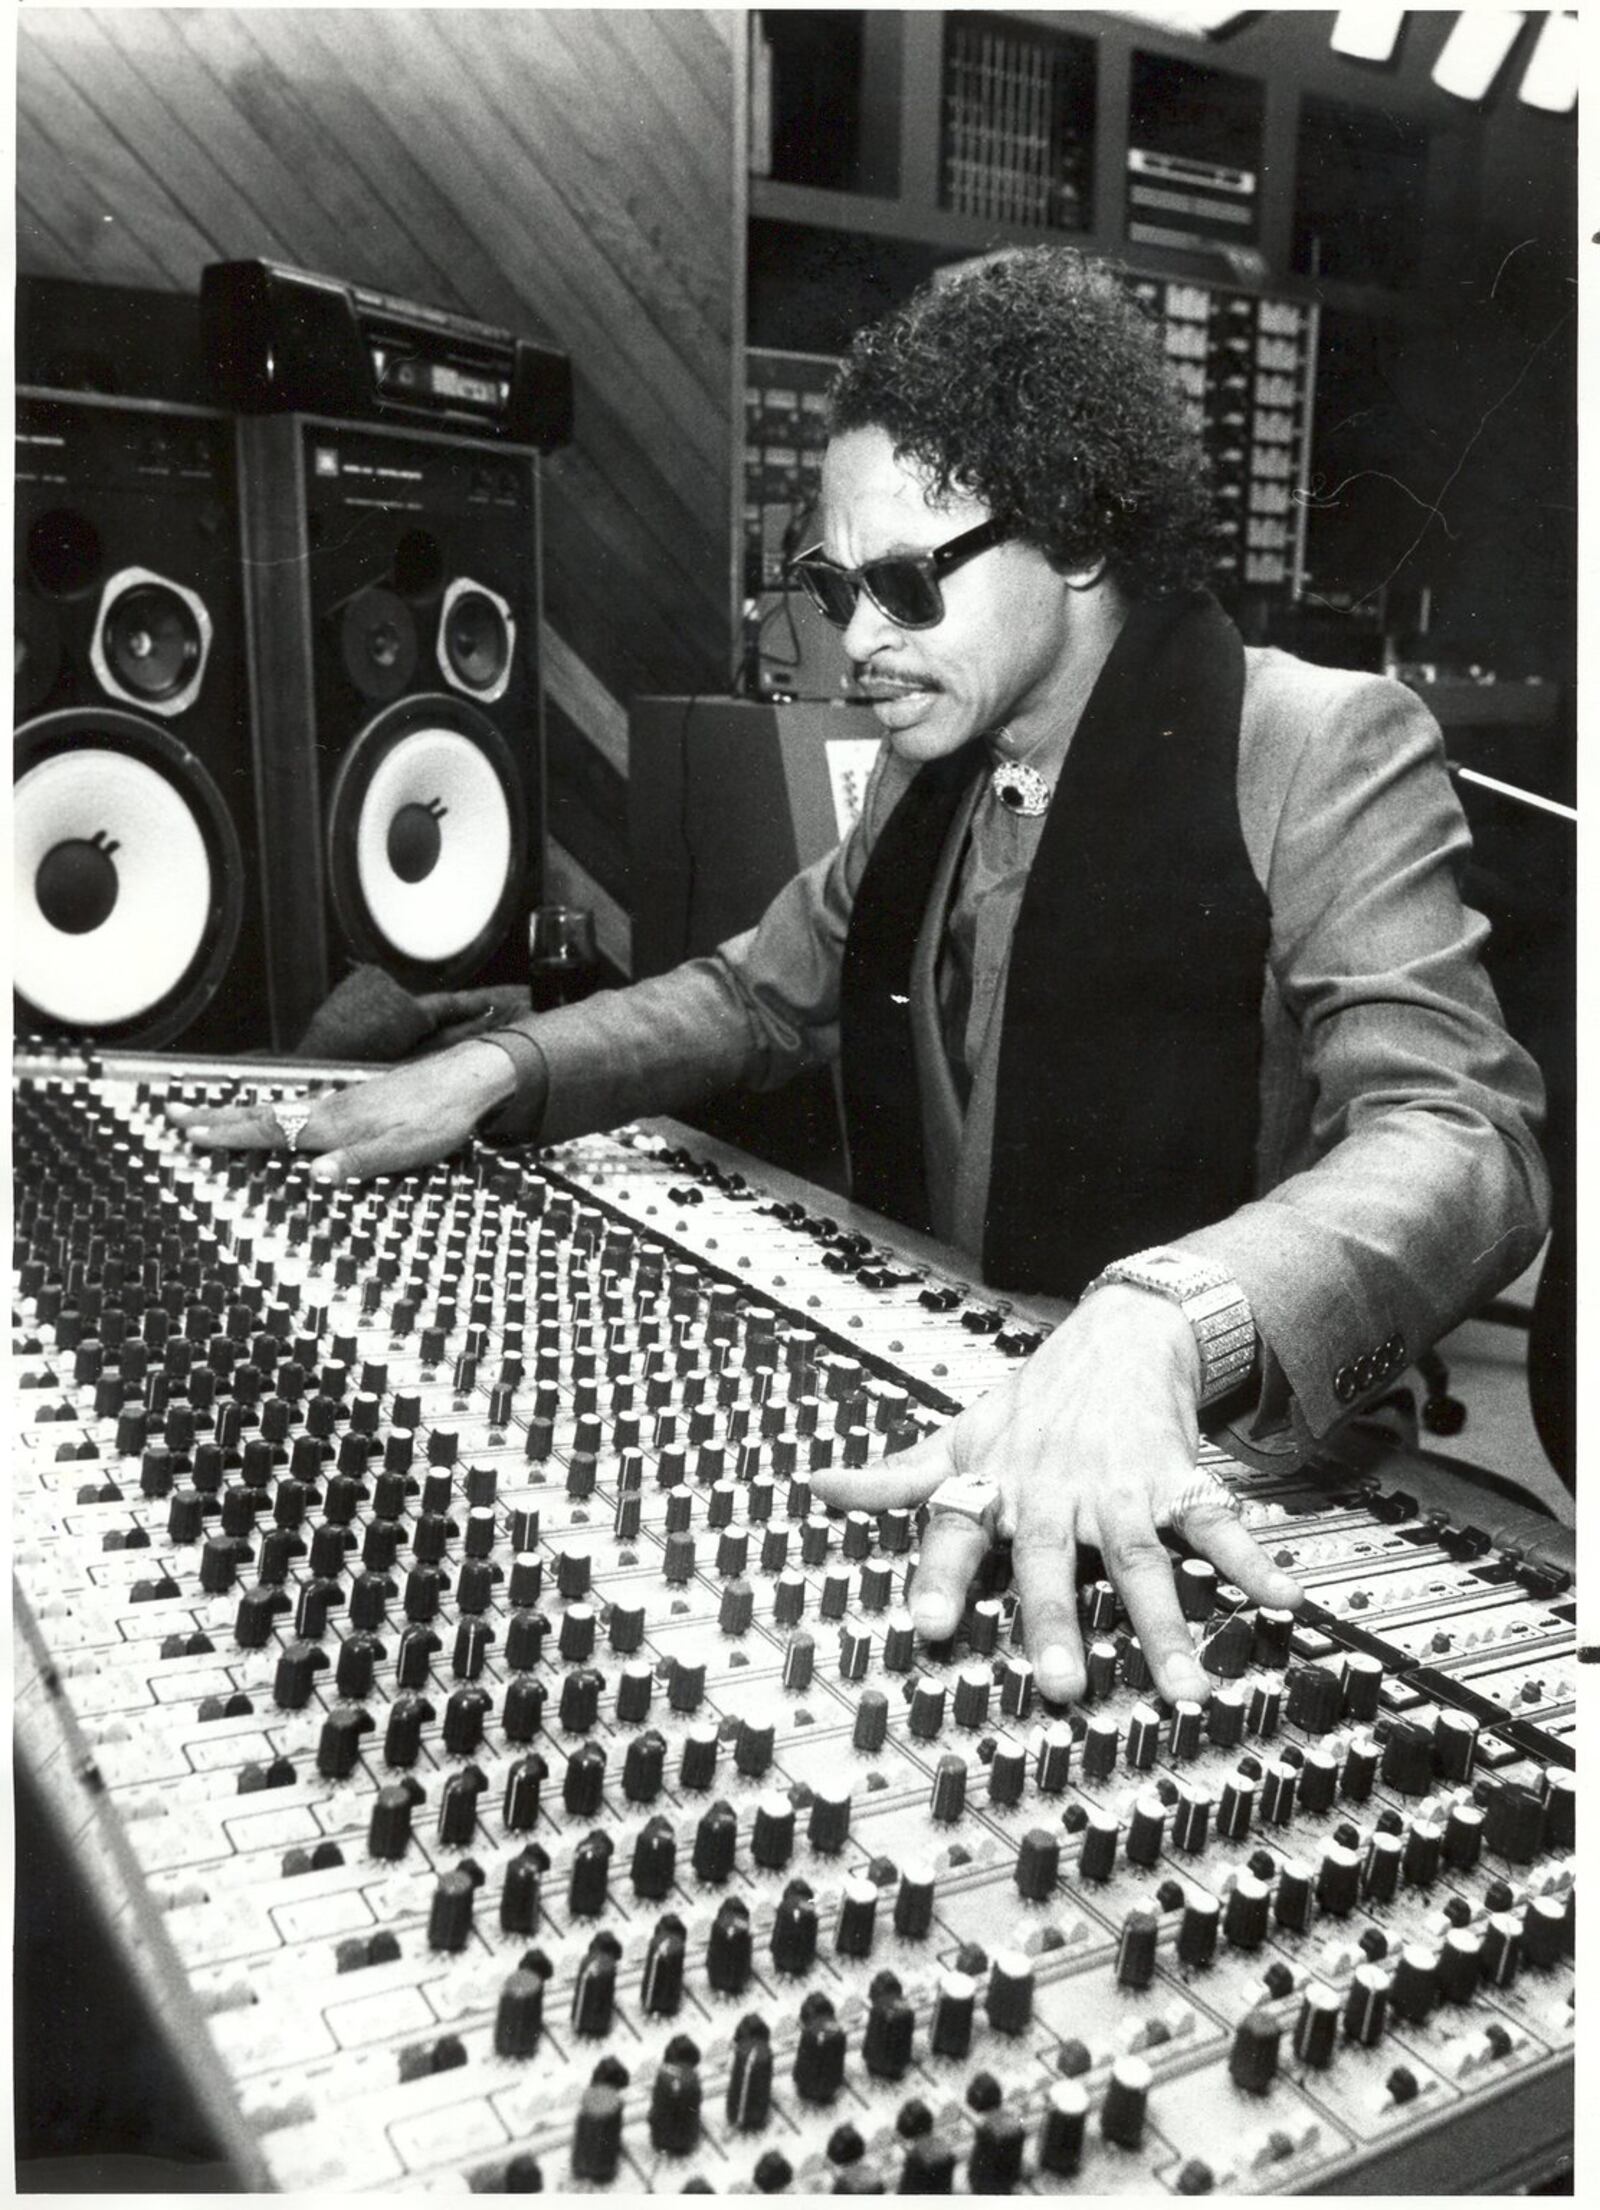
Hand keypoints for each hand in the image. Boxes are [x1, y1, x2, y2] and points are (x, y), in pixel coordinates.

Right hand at [165, 1041, 517, 1186]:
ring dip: (242, 1114)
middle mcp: (331, 1109)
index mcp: (335, 1125)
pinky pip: (303, 1107)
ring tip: (212, 1118)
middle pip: (264, 1114)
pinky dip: (276, 1112)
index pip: (270, 1130)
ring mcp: (343, 1102)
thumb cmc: (438, 1121)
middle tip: (177, 1115)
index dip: (229, 1135)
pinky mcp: (359, 1100)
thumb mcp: (402, 1152)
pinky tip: (280, 1117)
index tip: (188, 1132)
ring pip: (281, 1108)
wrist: (469, 1083)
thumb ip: (357, 1164)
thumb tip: (314, 1176)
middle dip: (218, 1118)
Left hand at [810, 1284, 1302, 1705]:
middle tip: (1064, 1688)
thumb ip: (898, 1478)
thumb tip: (820, 1488)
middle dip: (1056, 1623)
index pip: (954, 1532)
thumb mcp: (960, 1435)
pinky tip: (1283, 1600)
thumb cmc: (1035, 1402)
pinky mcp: (1177, 1482)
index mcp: (996, 1487)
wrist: (1119, 1336)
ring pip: (1139, 1560)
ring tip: (1184, 1687)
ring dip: (1165, 1625)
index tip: (929, 1630)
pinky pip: (1215, 1526)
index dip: (939, 1578)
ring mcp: (1119, 1489)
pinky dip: (1251, 1563)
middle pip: (1050, 1562)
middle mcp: (1054, 1491)